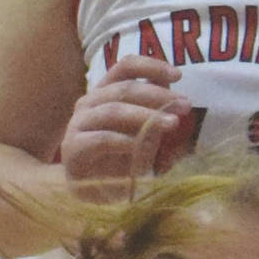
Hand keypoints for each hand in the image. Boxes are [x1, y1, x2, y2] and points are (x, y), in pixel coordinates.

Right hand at [61, 56, 191, 197]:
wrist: (89, 192)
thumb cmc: (118, 159)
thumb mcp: (143, 133)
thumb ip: (154, 113)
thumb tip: (175, 97)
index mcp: (105, 92)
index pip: (125, 67)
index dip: (151, 66)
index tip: (177, 75)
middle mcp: (89, 102)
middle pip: (124, 88)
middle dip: (158, 95)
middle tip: (185, 105)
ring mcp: (78, 124)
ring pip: (114, 111)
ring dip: (147, 116)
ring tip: (172, 124)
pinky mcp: (73, 148)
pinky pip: (102, 139)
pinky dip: (125, 141)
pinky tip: (143, 146)